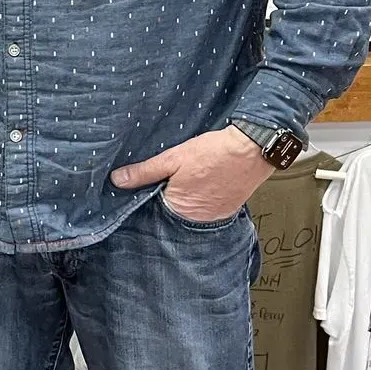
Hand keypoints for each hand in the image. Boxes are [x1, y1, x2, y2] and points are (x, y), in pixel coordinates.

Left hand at [110, 126, 272, 222]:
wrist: (252, 149)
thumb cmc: (214, 152)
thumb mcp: (173, 158)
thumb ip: (144, 172)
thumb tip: (118, 180)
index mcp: (178, 209)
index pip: (154, 208)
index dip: (149, 195)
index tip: (147, 184)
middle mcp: (197, 220)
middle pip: (173, 210)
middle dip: (168, 195)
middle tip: (173, 177)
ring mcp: (214, 217)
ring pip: (190, 209)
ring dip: (187, 196)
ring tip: (190, 178)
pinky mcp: (227, 210)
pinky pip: (207, 207)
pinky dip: (202, 197)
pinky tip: (203, 181)